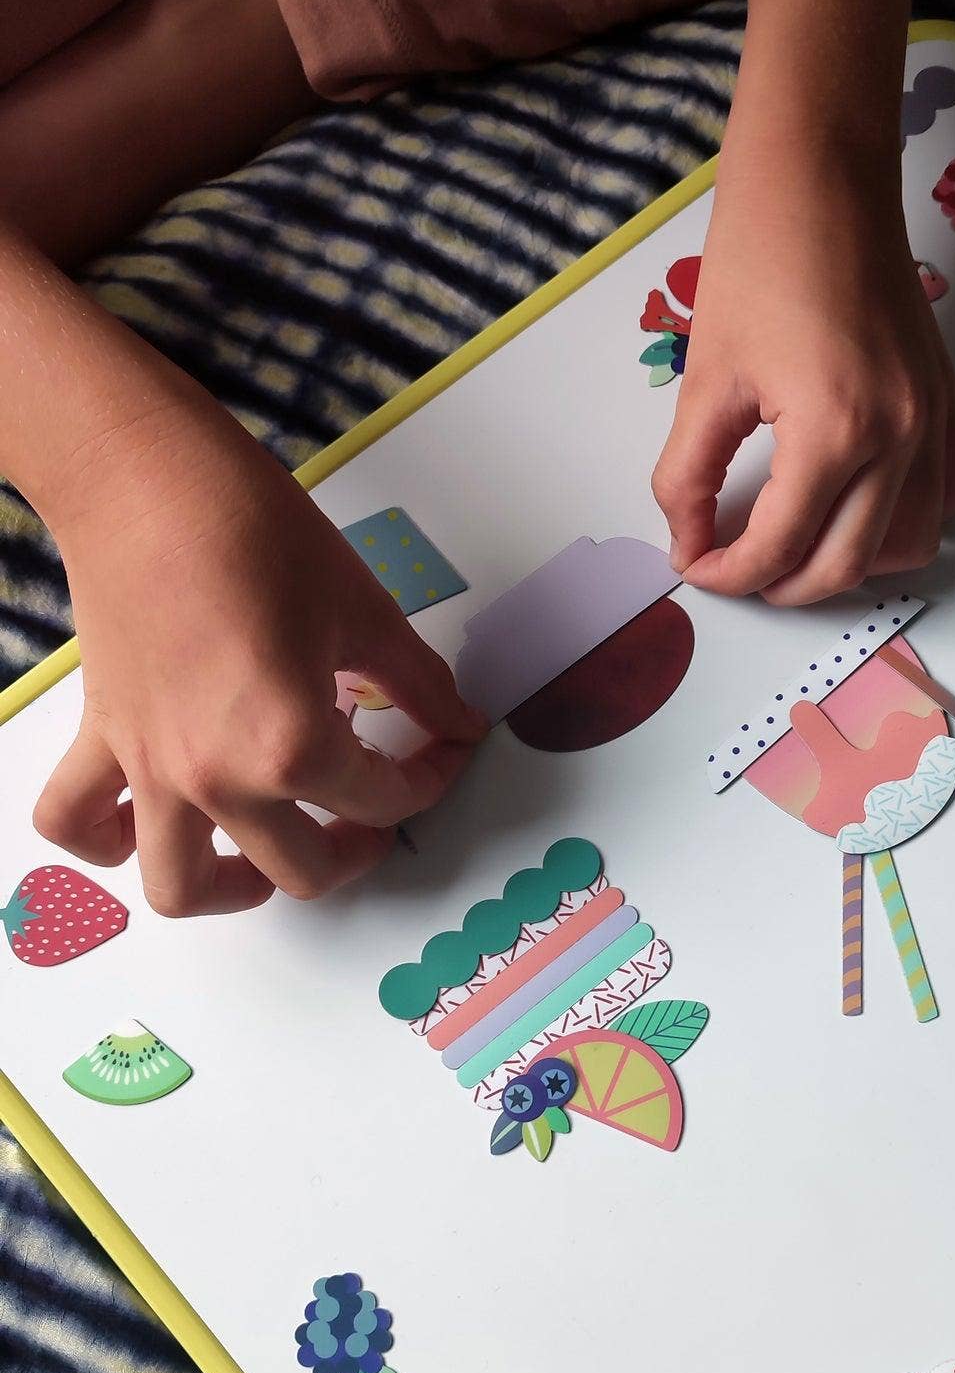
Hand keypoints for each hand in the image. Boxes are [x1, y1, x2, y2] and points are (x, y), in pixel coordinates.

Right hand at [35, 410, 485, 915]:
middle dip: (357, 848)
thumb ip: (419, 685)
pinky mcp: (102, 738)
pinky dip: (110, 842)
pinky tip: (154, 822)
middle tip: (380, 806)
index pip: (384, 800)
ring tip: (275, 853)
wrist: (149, 483)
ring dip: (234, 889)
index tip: (449, 747)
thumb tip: (457, 722)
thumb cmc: (258, 534)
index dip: (432, 778)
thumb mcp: (365, 612)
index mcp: (291, 747)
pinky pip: (78, 824)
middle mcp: (216, 778)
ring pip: (181, 886)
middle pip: (300, 869)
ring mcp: (150, 768)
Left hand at [651, 133, 954, 604]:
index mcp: (836, 432)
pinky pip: (952, 492)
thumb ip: (688, 476)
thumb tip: (687, 543)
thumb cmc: (758, 260)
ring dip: (852, 564)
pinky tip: (865, 506)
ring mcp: (935, 421)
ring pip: (911, 545)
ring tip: (799, 544)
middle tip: (735, 567)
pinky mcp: (949, 400)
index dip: (726, 573)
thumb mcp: (706, 378)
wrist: (823, 179)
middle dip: (781, 584)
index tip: (692, 564)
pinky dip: (912, 519)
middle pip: (845, 566)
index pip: (780, 547)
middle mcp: (901, 439)